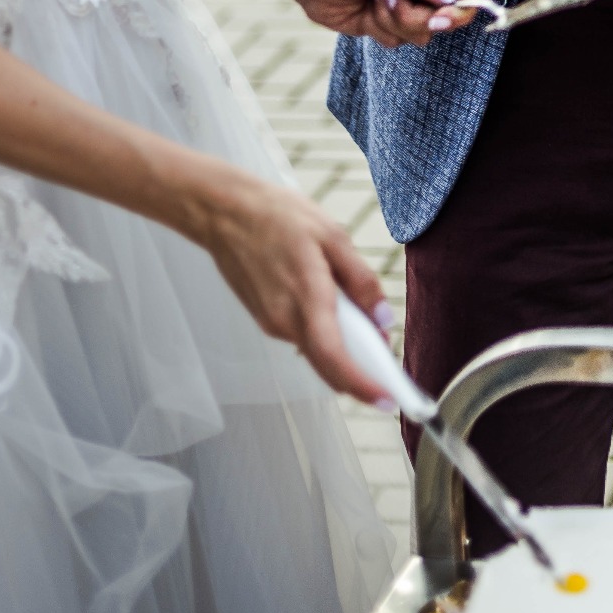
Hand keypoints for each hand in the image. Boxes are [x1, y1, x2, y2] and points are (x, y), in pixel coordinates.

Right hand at [190, 164, 393, 404]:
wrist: (225, 213)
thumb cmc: (278, 216)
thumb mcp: (332, 236)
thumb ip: (360, 280)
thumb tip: (383, 318)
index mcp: (306, 297)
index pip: (334, 358)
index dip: (362, 385)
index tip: (386, 400)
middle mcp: (285, 320)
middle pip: (329, 363)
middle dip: (361, 370)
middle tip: (387, 356)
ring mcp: (272, 323)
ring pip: (318, 348)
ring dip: (344, 343)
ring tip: (360, 313)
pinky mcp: (265, 319)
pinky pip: (304, 335)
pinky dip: (325, 330)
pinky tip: (331, 302)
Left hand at [285, 0, 484, 47]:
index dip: (464, 6)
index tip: (441, 18)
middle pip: (449, 17)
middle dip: (418, 15)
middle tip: (391, 0)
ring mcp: (413, 8)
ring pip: (424, 33)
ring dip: (395, 20)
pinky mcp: (396, 27)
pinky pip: (401, 42)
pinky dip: (382, 30)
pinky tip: (368, 11)